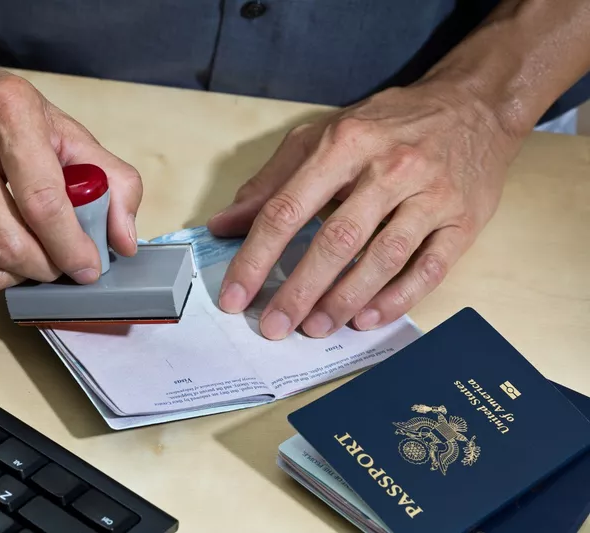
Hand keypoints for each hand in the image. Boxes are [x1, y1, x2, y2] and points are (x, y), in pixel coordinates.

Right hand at [0, 52, 141, 297]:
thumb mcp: (64, 129)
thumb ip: (112, 180)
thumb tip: (123, 241)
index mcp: (7, 114)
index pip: (44, 202)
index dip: (73, 247)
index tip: (90, 266)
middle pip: (10, 244)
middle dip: (49, 268)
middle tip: (64, 262)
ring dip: (21, 277)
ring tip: (35, 257)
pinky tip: (2, 260)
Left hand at [207, 83, 520, 339]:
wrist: (473, 106)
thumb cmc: (387, 125)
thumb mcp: (322, 136)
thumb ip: (271, 182)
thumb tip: (223, 225)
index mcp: (344, 143)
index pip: (287, 208)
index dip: (256, 257)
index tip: (235, 296)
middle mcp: (389, 168)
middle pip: (336, 239)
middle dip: (299, 289)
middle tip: (274, 326)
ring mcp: (431, 195)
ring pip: (383, 258)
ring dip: (345, 300)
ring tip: (315, 327)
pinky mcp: (463, 220)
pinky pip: (429, 268)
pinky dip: (397, 299)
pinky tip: (366, 319)